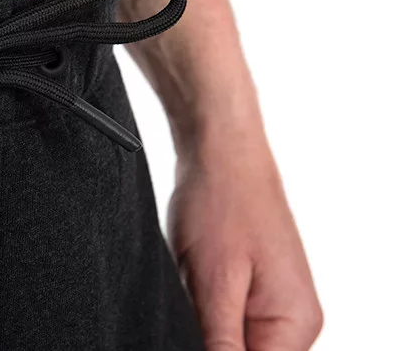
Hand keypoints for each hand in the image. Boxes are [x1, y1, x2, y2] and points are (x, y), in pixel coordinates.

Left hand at [167, 132, 322, 350]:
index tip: (192, 332)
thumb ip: (220, 342)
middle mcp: (294, 321)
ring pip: (232, 343)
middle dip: (208, 341)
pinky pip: (227, 321)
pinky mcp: (253, 291)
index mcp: (294, 324)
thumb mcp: (213, 282)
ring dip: (203, 327)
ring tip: (193, 286)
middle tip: (189, 303)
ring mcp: (274, 305)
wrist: (220, 151)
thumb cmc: (221, 203)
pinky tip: (191, 283)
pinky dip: (203, 310)